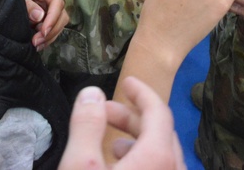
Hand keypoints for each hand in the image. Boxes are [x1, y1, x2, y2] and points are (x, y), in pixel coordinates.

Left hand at [19, 0, 68, 49]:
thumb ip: (26, 4)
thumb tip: (40, 18)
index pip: (57, 2)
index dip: (53, 18)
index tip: (43, 32)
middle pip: (61, 14)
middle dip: (51, 30)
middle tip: (36, 41)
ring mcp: (47, 5)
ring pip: (58, 23)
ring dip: (49, 36)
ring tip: (35, 44)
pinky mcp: (43, 14)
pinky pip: (50, 27)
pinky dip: (45, 36)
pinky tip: (37, 43)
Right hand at [59, 78, 185, 169]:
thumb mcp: (79, 166)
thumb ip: (87, 126)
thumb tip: (92, 93)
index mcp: (159, 157)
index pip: (159, 112)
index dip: (142, 92)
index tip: (126, 82)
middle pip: (162, 133)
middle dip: (133, 117)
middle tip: (105, 112)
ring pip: (164, 156)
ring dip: (139, 141)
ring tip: (112, 142)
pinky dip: (146, 161)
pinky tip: (120, 166)